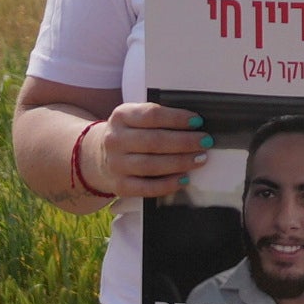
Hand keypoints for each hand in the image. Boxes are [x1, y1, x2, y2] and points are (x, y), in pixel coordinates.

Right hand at [81, 99, 206, 201]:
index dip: (177, 118)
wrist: (98, 157)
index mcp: (121, 116)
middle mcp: (115, 139)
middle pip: (154, 141)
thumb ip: (157, 119)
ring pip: (152, 165)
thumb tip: (194, 125)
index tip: (197, 121)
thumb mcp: (134, 118)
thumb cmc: (129, 135)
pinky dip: (168, 184)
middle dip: (184, 141)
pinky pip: (147, 188)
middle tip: (205, 141)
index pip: (151, 115)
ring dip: (180, 162)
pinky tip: (184, 179)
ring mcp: (116, 164)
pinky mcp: (120, 186)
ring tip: (200, 159)